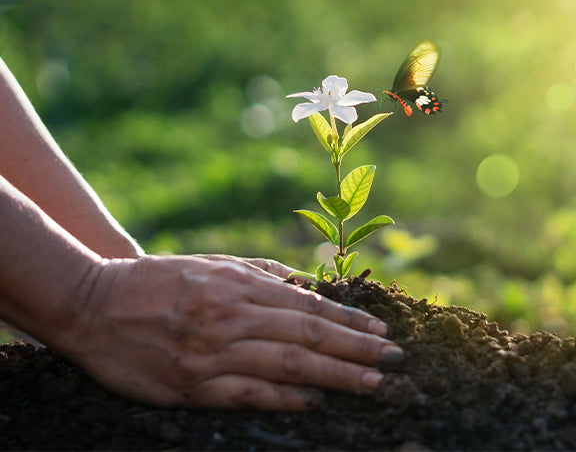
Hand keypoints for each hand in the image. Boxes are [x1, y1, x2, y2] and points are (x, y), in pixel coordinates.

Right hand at [66, 255, 400, 410]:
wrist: (93, 304)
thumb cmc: (158, 281)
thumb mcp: (212, 264)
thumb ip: (261, 274)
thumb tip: (308, 287)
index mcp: (237, 285)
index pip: (309, 306)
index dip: (349, 322)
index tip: (381, 333)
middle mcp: (230, 317)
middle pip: (307, 336)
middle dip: (356, 350)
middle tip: (393, 362)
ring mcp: (211, 353)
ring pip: (286, 365)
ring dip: (334, 376)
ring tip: (371, 384)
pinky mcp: (191, 385)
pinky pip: (248, 395)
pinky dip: (284, 400)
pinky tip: (315, 402)